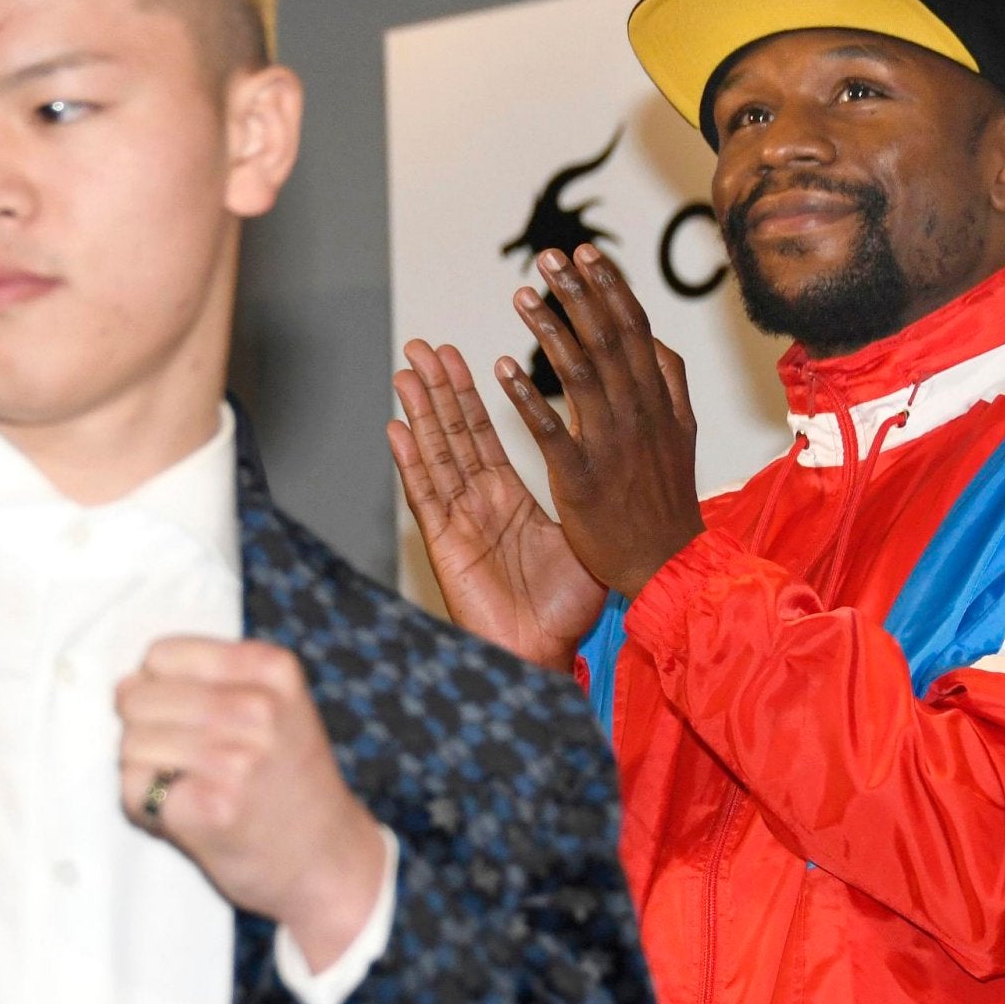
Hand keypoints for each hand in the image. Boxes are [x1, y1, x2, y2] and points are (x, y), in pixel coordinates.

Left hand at [116, 638, 387, 972]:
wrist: (326, 859)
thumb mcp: (278, 704)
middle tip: (177, 757)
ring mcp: (236, 759)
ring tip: (185, 785)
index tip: (172, 709)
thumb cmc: (290, 781)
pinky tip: (185, 811)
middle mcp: (257, 708)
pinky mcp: (212, 808)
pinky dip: (146, 806)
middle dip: (142, 728)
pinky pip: (137, 790)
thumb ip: (212, 680)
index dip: (153, 684)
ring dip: (144, 769)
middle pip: (138, 698)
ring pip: (131, 744)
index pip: (162, 655)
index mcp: (272, 669)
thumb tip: (126, 683)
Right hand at [390, 339, 605, 667]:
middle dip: (437, 390)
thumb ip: (581, 498)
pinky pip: (427, 495)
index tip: (455, 358)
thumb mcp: (581, 539)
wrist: (543, 655)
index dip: (467, 396)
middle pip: (453, 436)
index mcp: (509, 501)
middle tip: (422, 348)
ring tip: (406, 372)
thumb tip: (606, 462)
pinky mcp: (444, 544)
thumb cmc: (564, 612)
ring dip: (420, 413)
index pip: (482, 436)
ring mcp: (458, 522)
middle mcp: (478, 504)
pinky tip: (398, 429)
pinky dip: (411, 462)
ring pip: (435, 456)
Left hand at [493, 245, 703, 598]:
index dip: (609, 288)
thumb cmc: (668, 499)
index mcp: (657, 400)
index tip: (585, 254)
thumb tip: (654, 339)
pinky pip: (550, 431)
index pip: (633, 329)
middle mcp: (636, 413)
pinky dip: (526, 397)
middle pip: (605, 339)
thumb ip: (669, 383)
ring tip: (522, 297)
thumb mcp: (682, 433)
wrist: (667, 564)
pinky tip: (501, 369)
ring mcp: (610, 444)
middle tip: (548, 257)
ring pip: (579, 374)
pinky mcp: (581, 478)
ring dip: (549, 330)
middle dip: (577, 293)